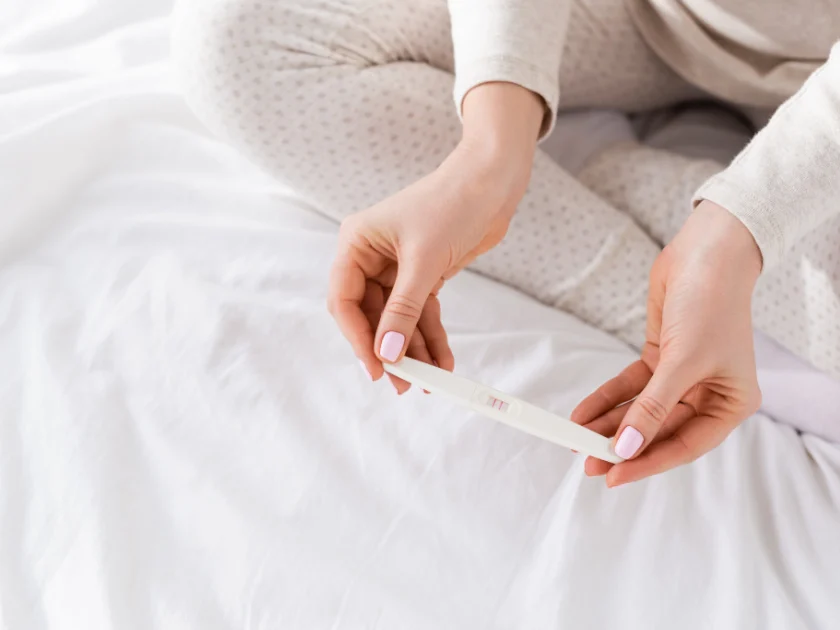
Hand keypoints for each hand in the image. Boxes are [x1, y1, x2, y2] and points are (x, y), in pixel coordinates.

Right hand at [328, 83, 544, 391]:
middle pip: (370, 315)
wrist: (493, 182)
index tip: (376, 367)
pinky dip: (431, 337)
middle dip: (389, 349)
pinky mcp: (423, 274)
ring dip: (413, 349)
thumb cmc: (452, 204)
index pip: (344, 300)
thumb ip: (403, 310)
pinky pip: (421, 314)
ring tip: (430, 380)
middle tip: (404, 383)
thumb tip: (387, 353)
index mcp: (356, 243)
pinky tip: (442, 361)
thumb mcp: (423, 262)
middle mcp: (371, 256)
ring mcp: (397, 268)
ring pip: (398, 320)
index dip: (357, 337)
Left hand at [571, 200, 763, 485]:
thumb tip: (627, 447)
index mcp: (730, 404)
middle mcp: (708, 395)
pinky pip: (629, 389)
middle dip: (622, 445)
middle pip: (658, 431)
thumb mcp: (683, 362)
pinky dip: (606, 399)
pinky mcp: (660, 360)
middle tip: (587, 463)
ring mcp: (682, 379)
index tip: (614, 476)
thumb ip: (652, 408)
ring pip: (640, 412)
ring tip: (576, 441)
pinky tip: (582, 413)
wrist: (704, 253)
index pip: (684, 445)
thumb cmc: (710, 305)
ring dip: (609, 425)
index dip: (648, 463)